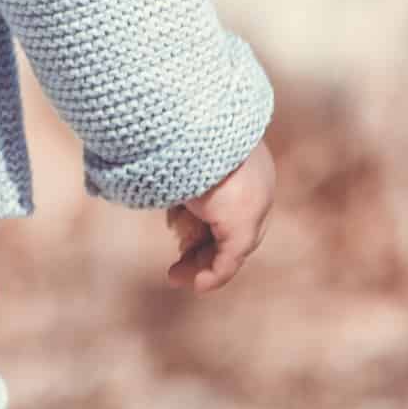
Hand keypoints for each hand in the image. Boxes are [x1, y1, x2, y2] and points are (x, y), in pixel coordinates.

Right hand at [164, 140, 274, 291]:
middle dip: (202, 248)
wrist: (190, 123)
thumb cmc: (176, 128)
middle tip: (176, 266)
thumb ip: (177, 170)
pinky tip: (198, 285)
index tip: (176, 232)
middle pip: (231, 225)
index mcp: (244, 154)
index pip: (230, 198)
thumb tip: (151, 178)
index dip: (203, 218)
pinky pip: (231, 256)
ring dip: (202, 263)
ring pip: (231, 243)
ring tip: (176, 277)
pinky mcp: (244, 222)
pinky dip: (215, 274)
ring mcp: (254, 201)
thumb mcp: (177, 149)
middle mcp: (256, 178)